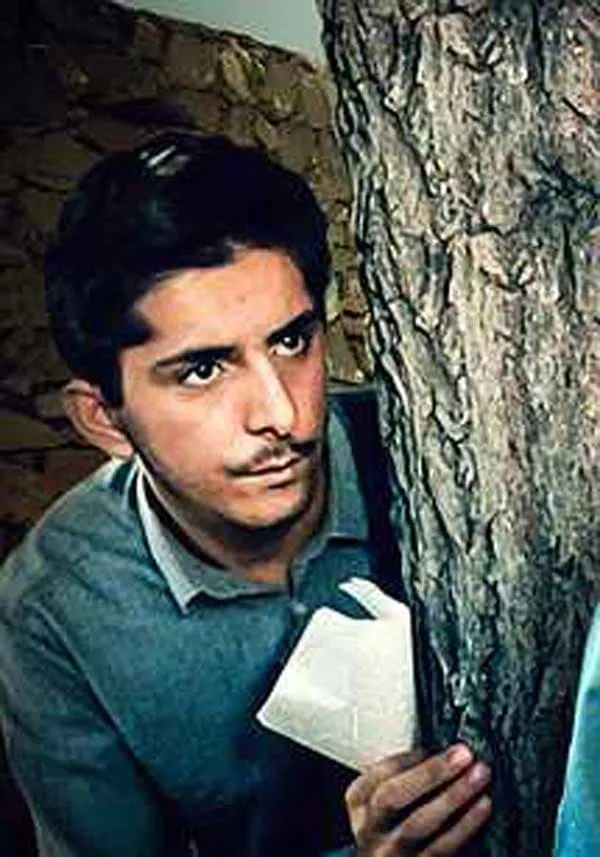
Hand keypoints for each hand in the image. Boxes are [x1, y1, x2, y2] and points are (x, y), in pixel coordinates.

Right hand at [345, 744, 490, 855]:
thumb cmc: (398, 826)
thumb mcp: (388, 800)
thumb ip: (406, 777)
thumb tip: (443, 751)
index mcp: (360, 803)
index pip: (378, 774)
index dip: (410, 758)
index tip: (439, 745)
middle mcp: (369, 830)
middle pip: (393, 797)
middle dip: (430, 773)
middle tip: (462, 755)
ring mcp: (390, 854)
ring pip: (420, 824)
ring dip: (454, 796)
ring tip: (479, 776)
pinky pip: (442, 848)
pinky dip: (465, 825)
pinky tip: (482, 806)